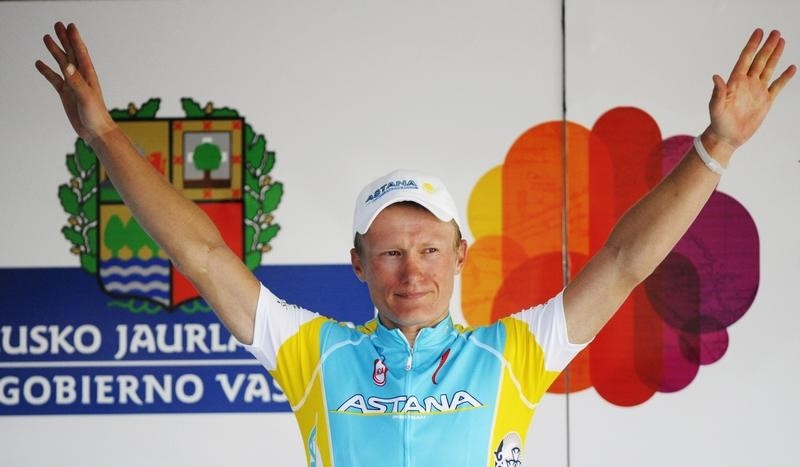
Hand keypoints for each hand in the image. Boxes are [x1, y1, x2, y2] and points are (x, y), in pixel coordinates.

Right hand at [35, 22, 115, 144]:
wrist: (96, 132)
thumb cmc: (96, 115)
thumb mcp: (86, 97)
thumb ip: (76, 81)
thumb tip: (67, 65)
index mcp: (88, 75)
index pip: (81, 53)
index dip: (75, 39)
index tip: (69, 26)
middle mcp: (80, 78)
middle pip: (70, 54)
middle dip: (64, 39)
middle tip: (57, 25)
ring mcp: (73, 85)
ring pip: (62, 64)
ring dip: (55, 51)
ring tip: (46, 38)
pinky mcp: (66, 94)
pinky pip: (54, 79)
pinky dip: (47, 71)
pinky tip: (39, 63)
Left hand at [706, 29, 795, 150]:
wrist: (727, 137)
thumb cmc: (718, 122)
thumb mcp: (716, 107)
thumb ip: (717, 92)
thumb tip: (715, 76)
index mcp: (735, 82)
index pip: (745, 59)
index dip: (752, 45)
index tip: (759, 32)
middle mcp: (747, 83)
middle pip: (759, 60)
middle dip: (767, 46)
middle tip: (775, 32)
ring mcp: (757, 90)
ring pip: (768, 69)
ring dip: (775, 56)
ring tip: (782, 41)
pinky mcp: (765, 100)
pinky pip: (777, 86)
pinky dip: (785, 77)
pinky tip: (791, 68)